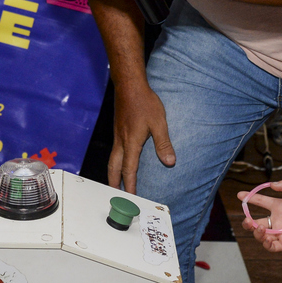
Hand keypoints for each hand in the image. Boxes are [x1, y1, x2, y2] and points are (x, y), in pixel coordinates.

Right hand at [108, 79, 174, 193]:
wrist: (129, 86)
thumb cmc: (144, 102)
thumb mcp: (159, 123)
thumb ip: (163, 144)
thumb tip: (169, 162)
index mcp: (131, 143)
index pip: (129, 169)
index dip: (131, 185)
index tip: (131, 197)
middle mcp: (121, 141)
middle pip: (114, 167)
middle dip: (114, 183)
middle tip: (115, 195)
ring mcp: (117, 135)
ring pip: (112, 159)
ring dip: (113, 173)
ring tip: (115, 182)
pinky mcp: (118, 129)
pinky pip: (114, 151)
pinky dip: (115, 162)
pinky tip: (120, 161)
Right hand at [236, 178, 281, 251]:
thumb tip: (271, 185)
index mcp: (278, 207)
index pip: (260, 202)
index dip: (250, 198)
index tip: (240, 195)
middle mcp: (277, 220)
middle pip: (256, 223)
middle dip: (247, 222)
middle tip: (247, 220)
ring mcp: (280, 233)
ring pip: (260, 236)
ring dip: (256, 232)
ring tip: (261, 228)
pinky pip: (271, 247)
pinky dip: (265, 244)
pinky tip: (267, 238)